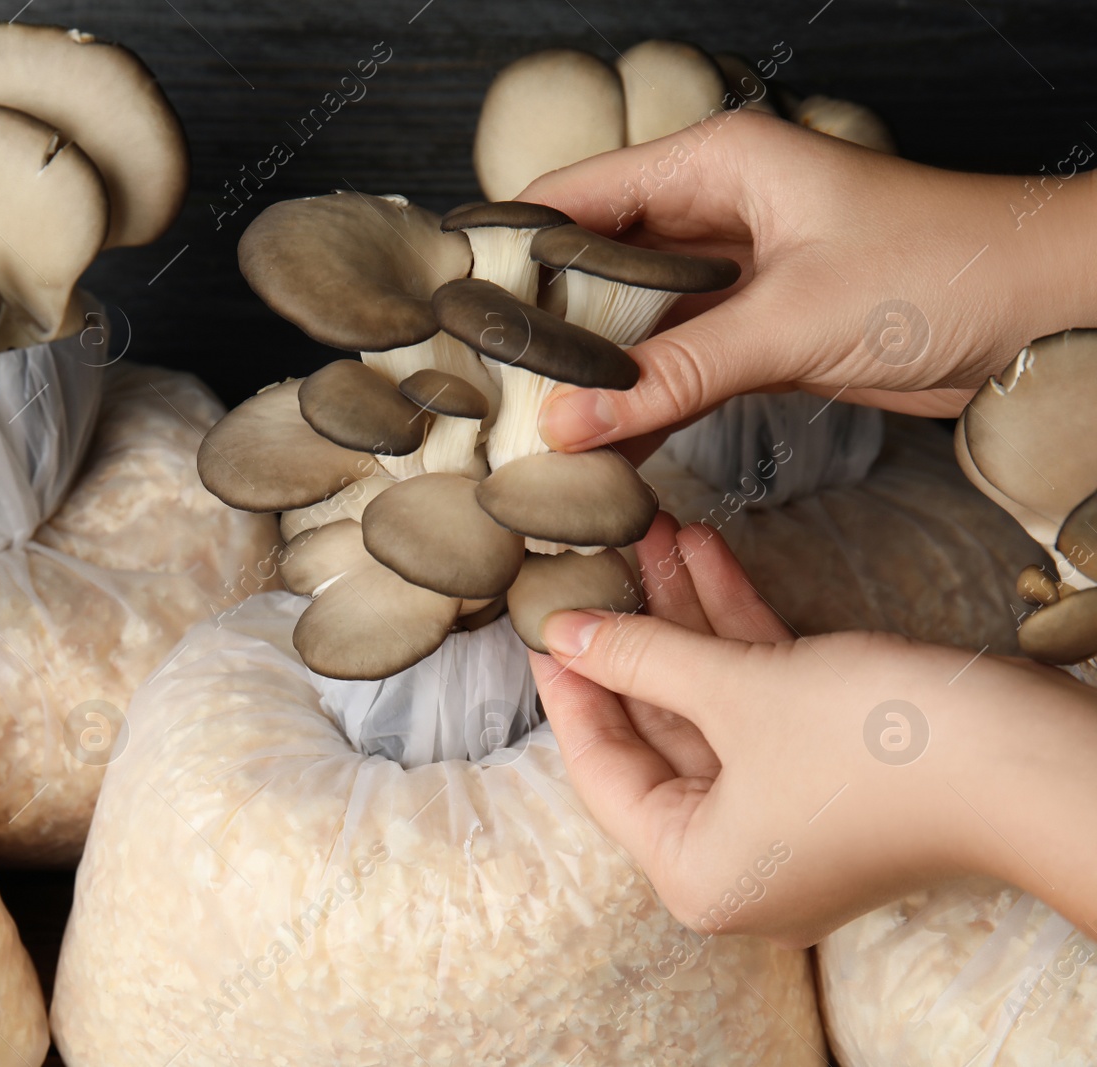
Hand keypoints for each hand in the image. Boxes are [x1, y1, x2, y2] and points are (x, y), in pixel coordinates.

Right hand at [521, 110, 1096, 452]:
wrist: (1044, 312)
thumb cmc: (941, 270)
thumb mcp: (791, 318)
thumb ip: (673, 375)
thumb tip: (570, 423)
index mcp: (712, 165)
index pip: (574, 197)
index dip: (509, 249)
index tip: (453, 311)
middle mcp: (712, 211)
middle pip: (592, 264)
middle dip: (540, 322)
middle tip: (480, 383)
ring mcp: (733, 274)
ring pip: (630, 322)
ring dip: (587, 370)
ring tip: (523, 422)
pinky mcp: (756, 330)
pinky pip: (674, 365)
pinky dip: (639, 400)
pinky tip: (598, 441)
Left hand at [530, 511, 1096, 947]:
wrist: (1037, 762)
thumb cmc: (883, 751)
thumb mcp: (740, 694)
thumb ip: (642, 659)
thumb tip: (564, 632)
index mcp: (695, 872)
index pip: (599, 767)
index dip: (568, 683)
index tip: (539, 615)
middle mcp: (735, 856)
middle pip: (655, 729)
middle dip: (634, 629)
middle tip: (596, 558)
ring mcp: (787, 814)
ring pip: (710, 702)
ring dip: (685, 615)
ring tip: (653, 529)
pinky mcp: (831, 771)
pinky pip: (761, 699)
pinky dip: (737, 631)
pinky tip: (708, 553)